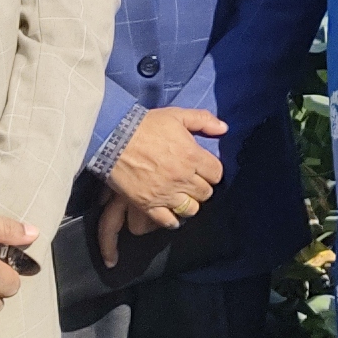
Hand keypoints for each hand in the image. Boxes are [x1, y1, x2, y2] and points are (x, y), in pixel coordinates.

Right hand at [95, 107, 229, 260]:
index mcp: (192, 156)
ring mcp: (166, 194)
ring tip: (182, 196)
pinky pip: (168, 221)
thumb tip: (224, 128)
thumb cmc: (144, 125)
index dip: (212, 171)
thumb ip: (203, 120)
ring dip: (189, 203)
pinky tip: (171, 212)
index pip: (217, 173)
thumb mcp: (176, 115)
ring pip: (191, 209)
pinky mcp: (148, 204)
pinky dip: (172, 219)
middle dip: (202, 187)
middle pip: (205, 193)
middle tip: (192, 181)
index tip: (204, 169)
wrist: (113, 138)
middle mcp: (183, 178)